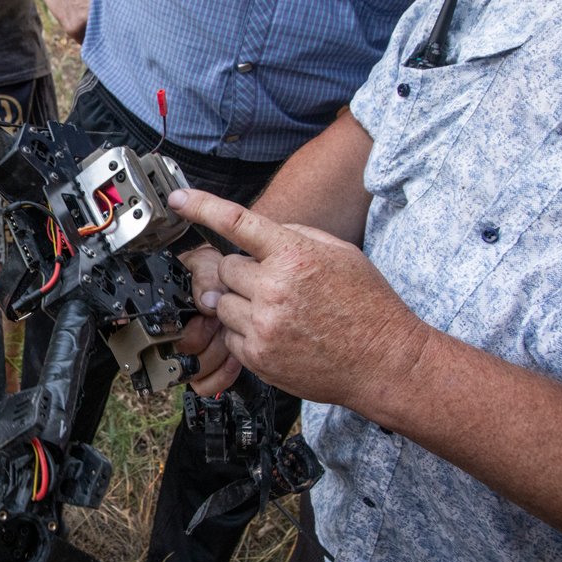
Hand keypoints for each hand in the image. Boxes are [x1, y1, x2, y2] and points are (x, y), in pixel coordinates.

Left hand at [167, 189, 429, 408]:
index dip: (201, 206)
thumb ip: (294, 236)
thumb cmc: (367, 305)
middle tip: (271, 283)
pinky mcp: (258, 356)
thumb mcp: (339, 253)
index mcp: (294, 255)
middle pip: (225, 268)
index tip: (178, 199)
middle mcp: (274, 289)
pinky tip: (278, 332)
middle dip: (243, 272)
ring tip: (278, 311)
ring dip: (241, 302)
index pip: (235, 222)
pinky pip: (230, 334)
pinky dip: (246, 331)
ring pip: (222, 302)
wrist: (384, 361)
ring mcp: (263, 325)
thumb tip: (255, 233)